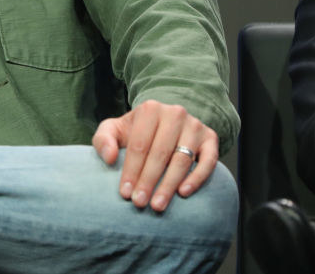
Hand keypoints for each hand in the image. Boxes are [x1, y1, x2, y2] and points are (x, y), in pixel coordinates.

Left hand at [92, 99, 218, 212]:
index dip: (131, 170)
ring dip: (169, 185)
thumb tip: (110, 158)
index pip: (139, 145)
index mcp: (150, 109)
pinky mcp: (211, 138)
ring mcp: (195, 125)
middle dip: (148, 181)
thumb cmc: (135, 131)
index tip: (125, 193)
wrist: (164, 123)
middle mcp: (175, 113)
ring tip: (157, 205)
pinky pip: (208, 160)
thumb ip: (104, 140)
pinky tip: (183, 193)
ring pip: (182, 159)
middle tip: (139, 203)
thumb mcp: (114, 129)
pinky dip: (197, 177)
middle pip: (160, 153)